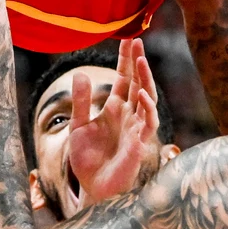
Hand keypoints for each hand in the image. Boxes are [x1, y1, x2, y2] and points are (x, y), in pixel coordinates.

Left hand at [66, 38, 160, 205]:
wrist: (93, 188)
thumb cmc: (88, 160)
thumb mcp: (79, 127)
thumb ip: (81, 102)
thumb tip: (80, 73)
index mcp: (115, 109)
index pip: (124, 79)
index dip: (126, 60)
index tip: (129, 39)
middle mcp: (129, 116)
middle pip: (138, 83)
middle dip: (138, 63)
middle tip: (138, 41)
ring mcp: (136, 129)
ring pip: (147, 99)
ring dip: (145, 80)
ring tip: (140, 60)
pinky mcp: (140, 144)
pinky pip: (148, 123)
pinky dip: (147, 108)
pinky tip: (142, 94)